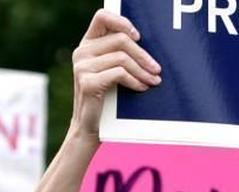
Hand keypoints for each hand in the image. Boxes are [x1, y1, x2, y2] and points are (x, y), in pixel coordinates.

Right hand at [70, 9, 161, 138]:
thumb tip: (149, 47)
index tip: (138, 36)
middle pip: (120, 39)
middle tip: (157, 69)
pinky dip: (135, 81)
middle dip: (143, 55)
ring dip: (142, 70)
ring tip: (153, 81)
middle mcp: (82, 52)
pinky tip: (142, 88)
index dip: (122, 22)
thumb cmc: (106, 99)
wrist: (89, 127)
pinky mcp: (87, 82)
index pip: (102, 17)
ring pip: (122, 57)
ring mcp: (82, 67)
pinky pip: (119, 73)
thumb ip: (120, 54)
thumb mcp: (111, 71)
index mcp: (88, 44)